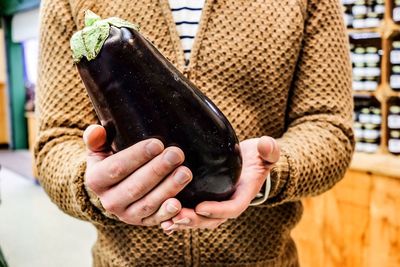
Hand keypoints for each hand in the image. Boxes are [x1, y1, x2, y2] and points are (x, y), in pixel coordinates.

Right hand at [83, 124, 192, 225]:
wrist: (113, 189)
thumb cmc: (110, 161)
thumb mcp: (99, 150)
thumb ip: (95, 139)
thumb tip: (95, 130)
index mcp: (96, 180)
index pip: (116, 168)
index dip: (137, 156)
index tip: (158, 144)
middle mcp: (109, 201)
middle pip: (135, 187)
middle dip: (158, 170)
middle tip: (176, 154)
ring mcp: (126, 215)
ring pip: (148, 203)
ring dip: (168, 189)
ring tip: (185, 173)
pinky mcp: (142, 222)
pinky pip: (156, 220)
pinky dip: (167, 214)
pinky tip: (179, 204)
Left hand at [160, 136, 279, 233]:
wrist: (249, 162)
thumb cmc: (257, 157)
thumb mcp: (266, 152)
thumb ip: (269, 149)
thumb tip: (266, 144)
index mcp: (243, 195)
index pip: (232, 208)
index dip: (217, 210)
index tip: (201, 207)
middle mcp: (227, 204)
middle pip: (211, 219)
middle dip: (194, 220)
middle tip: (177, 217)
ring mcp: (215, 205)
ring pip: (198, 220)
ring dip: (182, 222)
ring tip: (165, 222)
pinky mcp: (203, 202)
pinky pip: (190, 214)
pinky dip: (176, 219)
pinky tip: (161, 221)